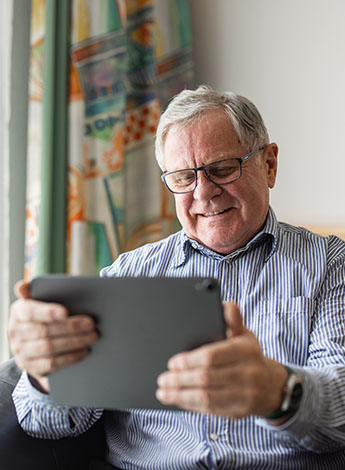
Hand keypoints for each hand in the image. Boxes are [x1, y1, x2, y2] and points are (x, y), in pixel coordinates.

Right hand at [8, 280, 97, 391]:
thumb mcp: (40, 302)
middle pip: (44, 331)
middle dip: (70, 327)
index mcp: (18, 311)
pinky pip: (51, 364)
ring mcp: (21, 351)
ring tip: (92, 336)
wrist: (32, 343)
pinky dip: (70, 358)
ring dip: (74, 342)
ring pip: (49, 348)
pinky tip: (84, 351)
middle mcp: (15, 332)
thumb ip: (36, 292)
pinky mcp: (30, 366)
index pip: (30, 311)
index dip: (47, 312)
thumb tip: (21, 286)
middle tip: (91, 324)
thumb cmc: (43, 316)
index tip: (65, 312)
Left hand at [156, 302, 287, 418]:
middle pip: (206, 378)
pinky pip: (210, 410)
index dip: (190, 360)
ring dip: (180, 395)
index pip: (213, 356)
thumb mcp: (244, 333)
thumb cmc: (248, 355)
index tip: (173, 362)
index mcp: (247, 350)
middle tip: (163, 378)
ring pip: (206, 398)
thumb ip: (232, 319)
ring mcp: (245, 395)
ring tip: (163, 391)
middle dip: (180, 379)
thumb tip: (227, 305)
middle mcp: (248, 373)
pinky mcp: (238, 412)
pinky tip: (177, 400)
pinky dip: (190, 405)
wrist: (272, 385)